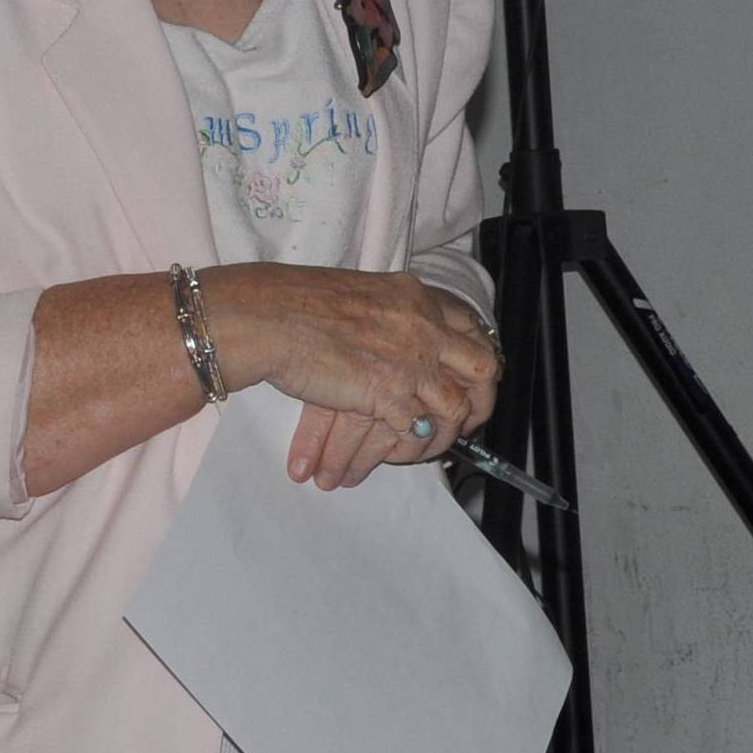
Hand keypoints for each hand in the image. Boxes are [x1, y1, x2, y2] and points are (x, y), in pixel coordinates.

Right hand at [201, 266, 500, 488]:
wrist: (270, 316)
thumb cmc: (294, 304)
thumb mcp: (357, 295)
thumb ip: (385, 314)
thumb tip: (389, 339)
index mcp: (414, 296)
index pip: (469, 325)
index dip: (475, 356)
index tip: (471, 378)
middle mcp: (424, 326)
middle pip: (481, 368)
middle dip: (481, 399)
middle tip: (468, 421)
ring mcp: (412, 361)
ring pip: (455, 408)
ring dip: (444, 434)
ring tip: (429, 451)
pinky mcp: (390, 393)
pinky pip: (418, 431)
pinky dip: (409, 449)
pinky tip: (393, 457)